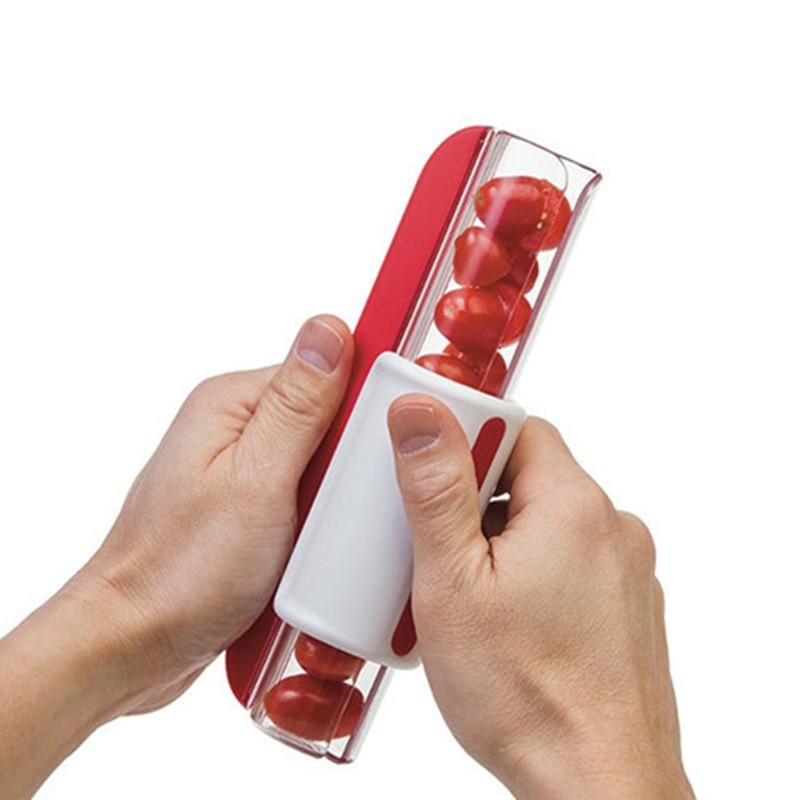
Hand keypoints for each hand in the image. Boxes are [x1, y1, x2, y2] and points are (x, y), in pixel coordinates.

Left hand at [69, 314, 353, 712]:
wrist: (132, 646)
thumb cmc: (181, 572)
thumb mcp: (255, 481)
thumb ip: (297, 406)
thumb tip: (329, 328)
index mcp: (234, 403)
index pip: (328, 370)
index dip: (368, 400)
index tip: (394, 440)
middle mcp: (238, 429)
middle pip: (331, 419)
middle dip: (354, 461)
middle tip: (346, 507)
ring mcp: (244, 470)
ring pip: (324, 464)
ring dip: (341, 498)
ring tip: (329, 537)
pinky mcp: (252, 508)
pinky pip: (307, 497)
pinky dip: (324, 521)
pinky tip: (320, 549)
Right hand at [387, 398, 693, 798]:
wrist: (598, 788)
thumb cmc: (526, 696)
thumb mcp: (453, 582)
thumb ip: (436, 488)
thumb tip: (420, 413)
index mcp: (573, 504)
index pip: (519, 428)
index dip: (468, 441)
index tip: (431, 476)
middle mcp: (612, 527)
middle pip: (530, 476)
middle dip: (475, 500)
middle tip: (434, 549)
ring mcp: (624, 570)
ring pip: (545, 522)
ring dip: (501, 540)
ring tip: (464, 595)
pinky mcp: (623, 606)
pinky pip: (568, 561)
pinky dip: (532, 572)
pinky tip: (503, 620)